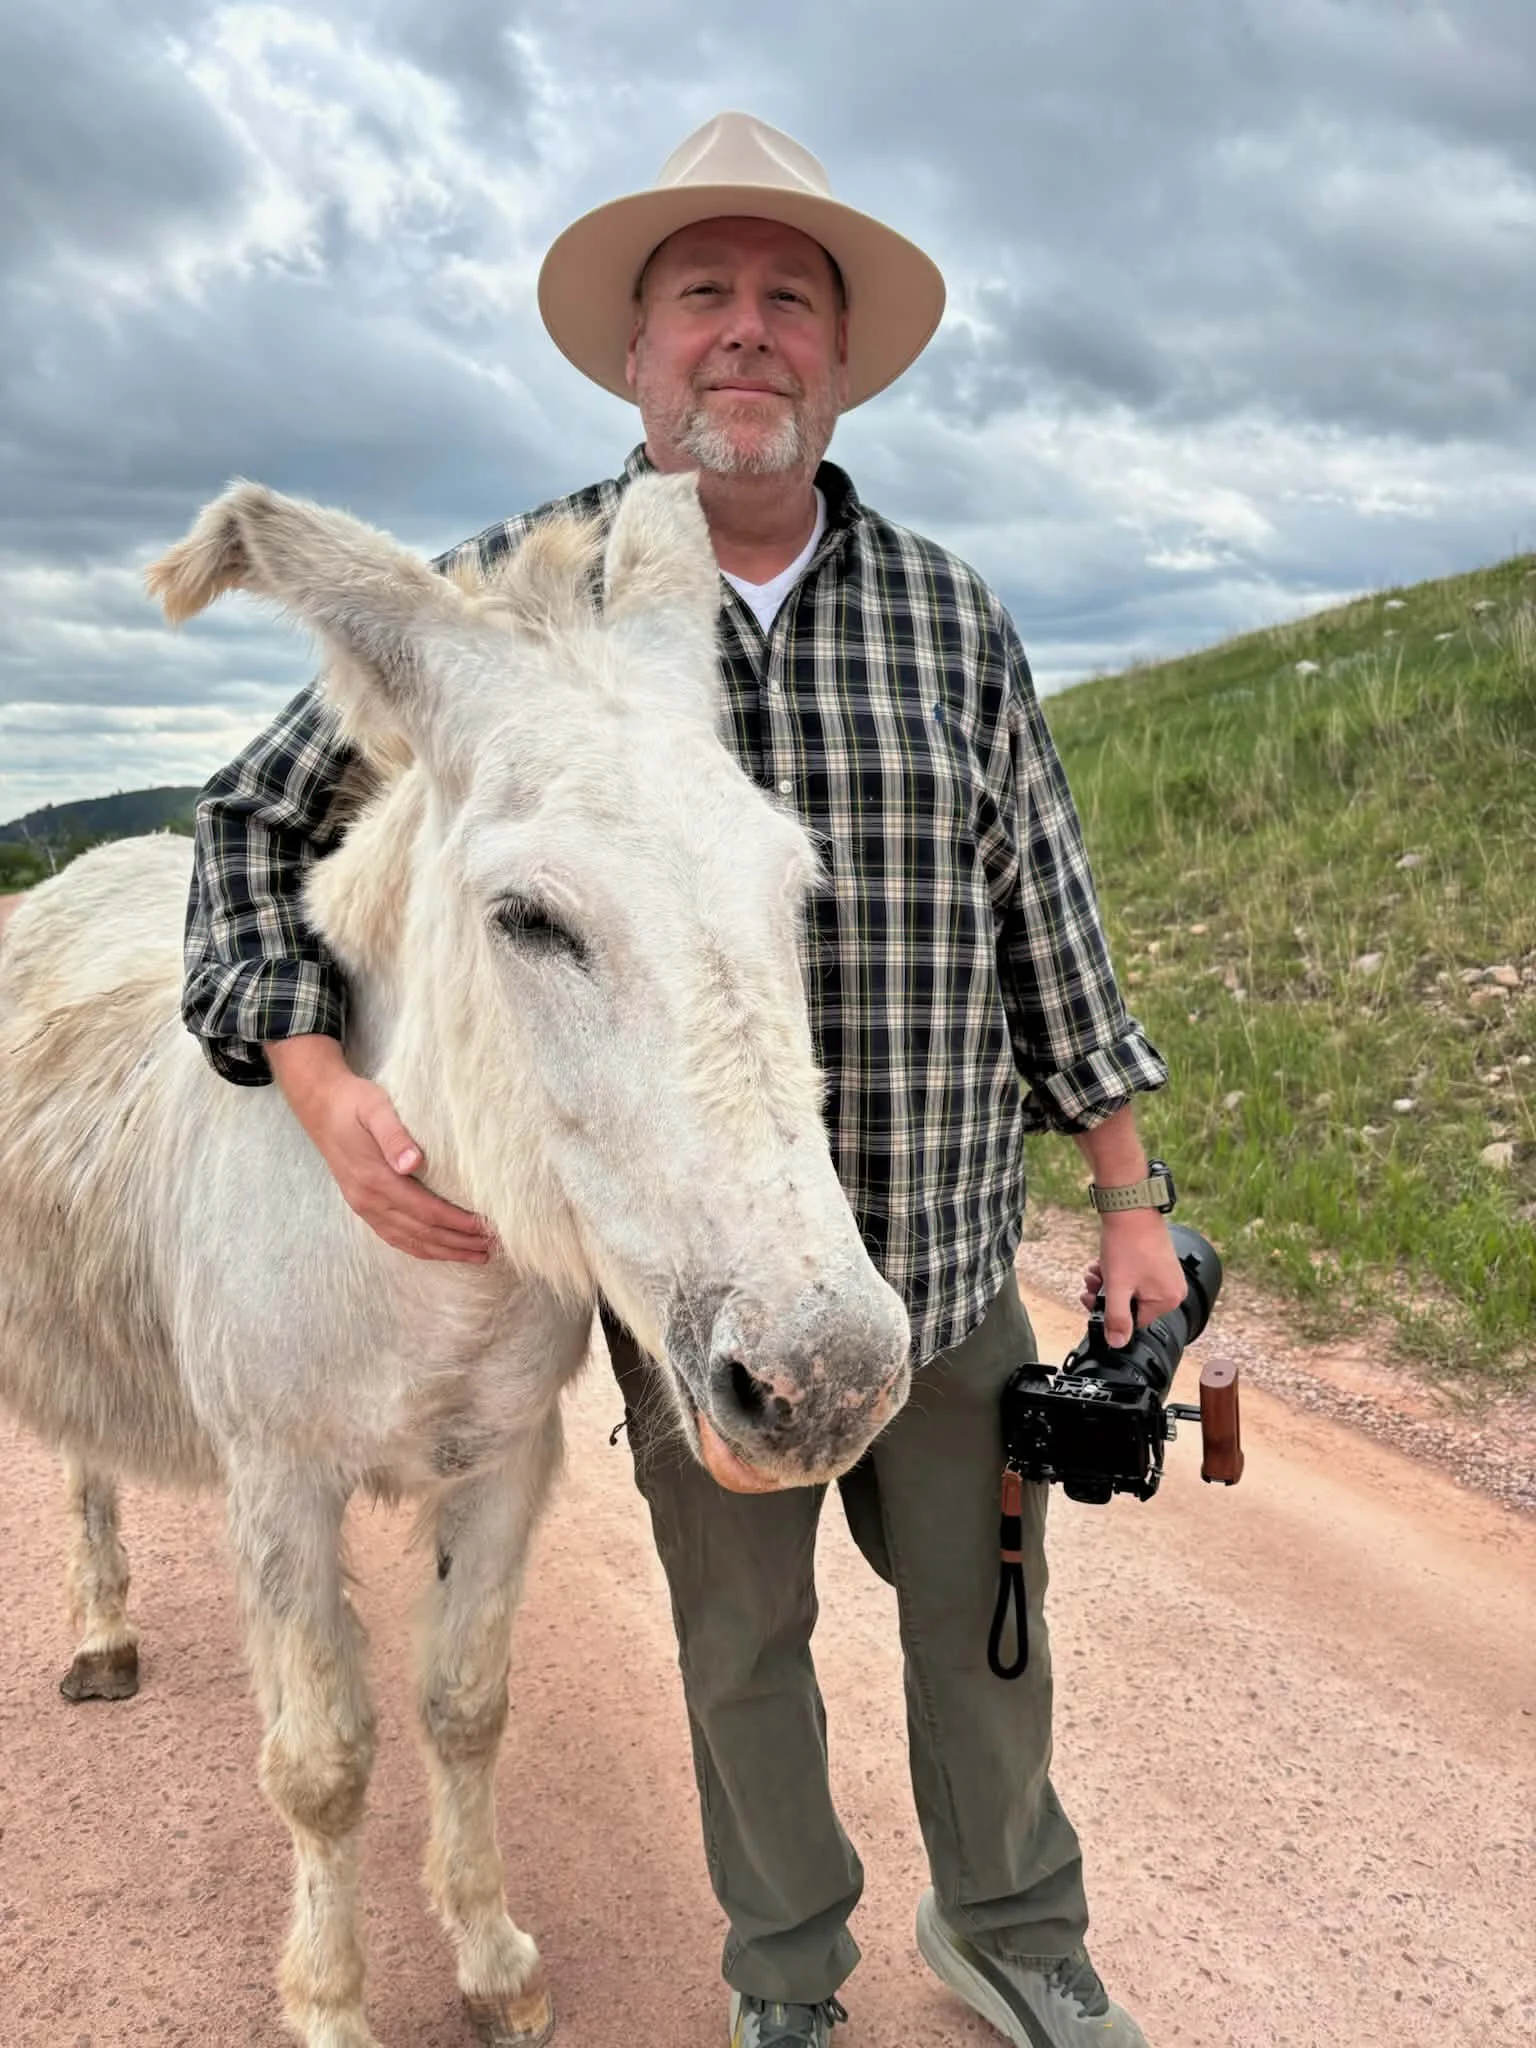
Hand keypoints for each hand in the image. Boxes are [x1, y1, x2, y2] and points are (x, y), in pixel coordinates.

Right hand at [268, 1037, 493, 1262]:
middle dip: (458, 1243)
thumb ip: (394, 1135)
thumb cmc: (355, 1103)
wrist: (321, 1106)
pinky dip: (420, 1248)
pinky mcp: (363, 1207)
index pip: (426, 1210)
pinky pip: (394, 1237)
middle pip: (421, 1232)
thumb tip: (412, 1163)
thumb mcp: (376, 1107)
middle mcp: (368, 1200)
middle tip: (491, 1249)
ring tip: (476, 1255)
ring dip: (444, 1251)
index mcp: (374, 1179)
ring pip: (409, 1240)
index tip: (485, 1227)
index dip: (457, 1223)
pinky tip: (439, 1251)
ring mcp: (363, 1207)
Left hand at [1077, 1211, 1185, 1347]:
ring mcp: (1166, 1273)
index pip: (1135, 1321)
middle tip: (1090, 1284)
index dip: (1109, 1313)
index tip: (1091, 1301)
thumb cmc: (1127, 1244)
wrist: (1130, 1206)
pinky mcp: (1157, 1260)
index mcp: (1169, 1300)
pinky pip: (1135, 1275)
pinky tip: (1103, 1263)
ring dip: (1108, 1282)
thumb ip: (1116, 1318)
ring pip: (1130, 1289)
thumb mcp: (1117, 1287)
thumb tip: (1118, 1343)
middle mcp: (1173, 1288)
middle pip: (1132, 1305)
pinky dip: (1117, 1272)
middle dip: (1106, 1295)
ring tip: (1095, 1271)